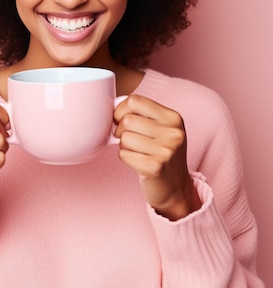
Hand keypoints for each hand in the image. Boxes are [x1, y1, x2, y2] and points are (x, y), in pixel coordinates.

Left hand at [114, 95, 200, 219]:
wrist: (176, 188)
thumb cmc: (162, 154)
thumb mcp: (163, 129)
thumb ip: (142, 114)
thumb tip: (112, 106)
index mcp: (173, 118)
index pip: (135, 100)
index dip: (121, 110)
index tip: (121, 120)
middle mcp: (173, 133)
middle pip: (127, 120)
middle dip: (121, 130)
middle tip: (129, 140)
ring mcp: (166, 151)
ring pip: (124, 138)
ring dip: (124, 146)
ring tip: (137, 152)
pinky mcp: (155, 168)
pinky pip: (124, 155)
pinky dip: (126, 158)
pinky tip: (138, 162)